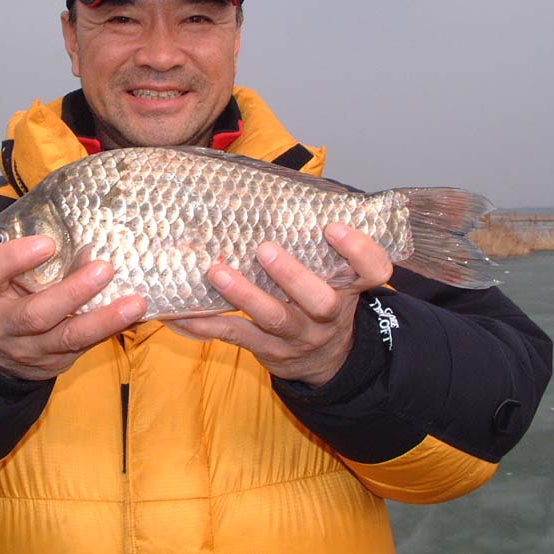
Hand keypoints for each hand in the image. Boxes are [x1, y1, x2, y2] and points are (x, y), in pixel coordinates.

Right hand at [0, 235, 145, 380]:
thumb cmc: (3, 297)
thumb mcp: (1, 277)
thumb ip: (28, 260)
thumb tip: (83, 239)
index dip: (14, 258)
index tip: (47, 243)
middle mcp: (3, 325)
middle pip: (36, 314)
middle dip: (73, 292)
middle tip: (104, 269)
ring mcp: (30, 350)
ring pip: (68, 338)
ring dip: (104, 320)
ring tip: (134, 303)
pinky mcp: (54, 363)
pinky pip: (86, 347)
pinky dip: (111, 330)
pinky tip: (134, 316)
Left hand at [170, 223, 392, 386]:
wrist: (323, 362)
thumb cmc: (320, 299)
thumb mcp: (333, 274)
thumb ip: (316, 244)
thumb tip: (271, 191)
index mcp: (349, 288)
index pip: (373, 271)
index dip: (359, 250)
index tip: (333, 227)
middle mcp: (328, 315)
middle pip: (321, 300)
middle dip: (292, 275)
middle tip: (265, 248)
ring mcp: (297, 336)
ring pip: (274, 318)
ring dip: (244, 295)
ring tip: (217, 272)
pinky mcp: (268, 351)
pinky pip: (235, 336)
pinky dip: (205, 325)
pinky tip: (180, 312)